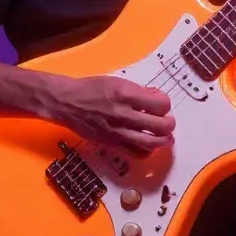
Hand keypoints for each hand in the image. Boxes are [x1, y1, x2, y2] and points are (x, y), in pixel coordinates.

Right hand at [38, 74, 175, 152]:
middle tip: (168, 121)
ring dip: (164, 140)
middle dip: (169, 124)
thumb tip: (157, 97)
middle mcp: (123, 114)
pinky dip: (148, 151)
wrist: (67, 103)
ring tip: (166, 137)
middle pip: (160, 126)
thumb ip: (138, 91)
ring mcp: (117, 132)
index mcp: (125, 94)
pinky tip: (148, 145)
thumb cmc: (91, 89)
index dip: (166, 104)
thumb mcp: (116, 82)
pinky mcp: (111, 144)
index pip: (160, 104)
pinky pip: (136, 153)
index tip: (162, 103)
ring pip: (151, 143)